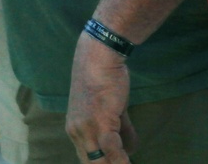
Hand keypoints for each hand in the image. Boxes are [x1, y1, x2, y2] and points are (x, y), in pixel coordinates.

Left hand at [65, 32, 136, 163]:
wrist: (99, 54)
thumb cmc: (104, 76)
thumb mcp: (109, 107)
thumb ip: (119, 129)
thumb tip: (131, 149)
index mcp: (75, 130)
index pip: (86, 161)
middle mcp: (77, 133)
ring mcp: (87, 128)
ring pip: (100, 162)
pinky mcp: (101, 121)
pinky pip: (112, 149)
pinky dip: (121, 160)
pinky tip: (130, 163)